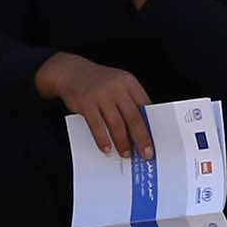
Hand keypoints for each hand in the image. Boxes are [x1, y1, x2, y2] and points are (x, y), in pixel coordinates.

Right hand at [37, 52, 153, 158]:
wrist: (72, 72)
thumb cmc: (100, 82)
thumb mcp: (119, 84)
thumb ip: (130, 101)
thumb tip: (142, 129)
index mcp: (129, 83)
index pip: (145, 106)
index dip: (151, 125)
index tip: (155, 141)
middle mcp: (117, 88)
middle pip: (133, 117)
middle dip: (141, 138)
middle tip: (145, 154)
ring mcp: (101, 95)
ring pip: (116, 124)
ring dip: (122, 142)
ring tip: (126, 154)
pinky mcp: (86, 104)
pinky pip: (97, 126)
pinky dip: (102, 140)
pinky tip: (107, 148)